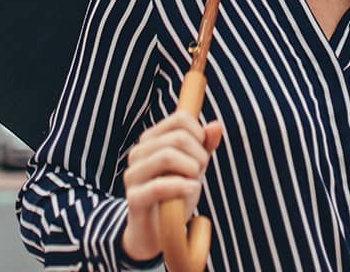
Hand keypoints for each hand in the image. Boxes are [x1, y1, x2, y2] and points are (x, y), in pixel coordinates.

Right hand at [120, 111, 223, 261]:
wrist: (158, 231)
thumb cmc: (177, 194)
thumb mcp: (194, 167)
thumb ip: (205, 146)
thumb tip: (216, 125)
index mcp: (151, 140)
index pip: (180, 119)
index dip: (199, 134)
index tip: (202, 153)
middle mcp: (138, 153)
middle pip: (178, 137)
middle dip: (199, 155)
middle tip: (200, 172)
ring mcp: (133, 175)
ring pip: (167, 156)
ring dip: (191, 169)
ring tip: (194, 183)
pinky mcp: (134, 198)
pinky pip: (159, 186)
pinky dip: (181, 186)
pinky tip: (191, 189)